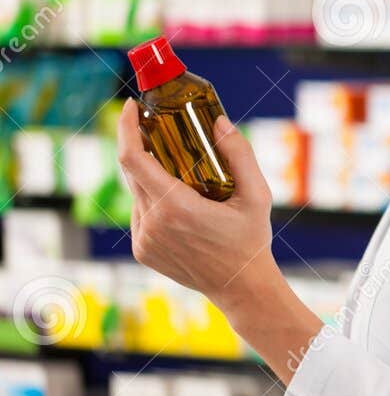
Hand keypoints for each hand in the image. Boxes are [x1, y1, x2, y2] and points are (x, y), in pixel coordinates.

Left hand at [116, 98, 279, 314]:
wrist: (241, 288)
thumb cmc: (250, 241)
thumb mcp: (257, 195)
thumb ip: (239, 155)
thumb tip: (219, 122)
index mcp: (176, 207)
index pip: (133, 159)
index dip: (126, 129)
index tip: (131, 108)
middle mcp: (152, 223)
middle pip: (132, 172)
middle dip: (141, 146)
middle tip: (159, 130)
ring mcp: (143, 239)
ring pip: (137, 193)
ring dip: (151, 177)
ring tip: (181, 176)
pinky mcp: (142, 250)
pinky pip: (140, 213)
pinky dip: (154, 201)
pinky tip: (181, 207)